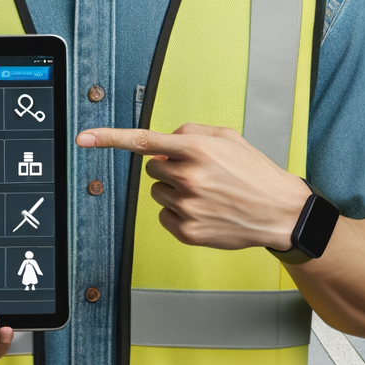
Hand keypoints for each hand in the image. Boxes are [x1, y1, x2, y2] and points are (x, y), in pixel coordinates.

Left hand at [76, 123, 311, 251]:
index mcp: (196, 149)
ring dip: (174, 190)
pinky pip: (164, 216)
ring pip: (157, 192)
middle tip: (197, 173)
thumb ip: (188, 131)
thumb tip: (161, 143)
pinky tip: (204, 211)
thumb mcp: (226, 137)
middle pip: (151, 168)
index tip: (84, 138)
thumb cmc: (254, 172)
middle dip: (167, 167)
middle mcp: (188, 177)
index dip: (109, 138)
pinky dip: (178, 213)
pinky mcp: (188, 232)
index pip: (143, 140)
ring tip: (206, 193)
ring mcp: (187, 207)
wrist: (281, 212)